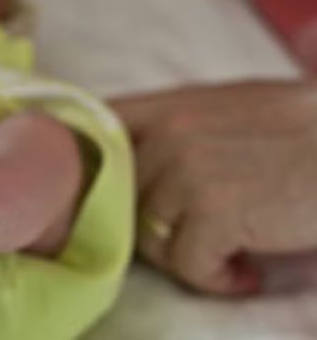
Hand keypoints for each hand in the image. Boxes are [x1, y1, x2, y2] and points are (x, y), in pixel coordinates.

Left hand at [112, 81, 316, 294]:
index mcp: (173, 106)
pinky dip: (217, 279)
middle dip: (157, 227)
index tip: (107, 196)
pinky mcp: (214, 213)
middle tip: (203, 235)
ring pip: (150, 238)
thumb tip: (132, 161)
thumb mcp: (235, 110)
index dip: (91, 167)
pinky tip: (248, 272)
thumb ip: (179, 128)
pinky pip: (186, 265)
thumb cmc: (309, 134)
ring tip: (234, 251)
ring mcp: (188, 171)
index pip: (98, 130)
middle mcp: (171, 133)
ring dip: (190, 256)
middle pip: (122, 200)